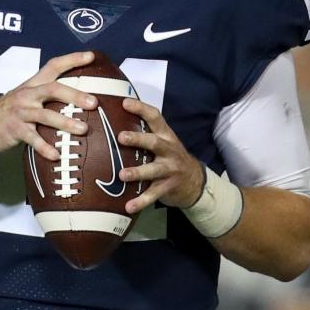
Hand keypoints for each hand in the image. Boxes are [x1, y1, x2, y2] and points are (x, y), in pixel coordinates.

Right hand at [0, 51, 97, 162]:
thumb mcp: (25, 98)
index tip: (91, 56)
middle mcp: (26, 94)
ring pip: (45, 115)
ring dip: (65, 122)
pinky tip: (56, 156)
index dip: (72, 59)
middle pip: (53, 89)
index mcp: (32, 84)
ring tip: (83, 129)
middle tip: (94, 103)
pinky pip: (33, 139)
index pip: (53, 66)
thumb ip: (45, 96)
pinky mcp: (14, 130)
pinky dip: (45, 148)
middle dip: (75, 95)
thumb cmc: (10, 113)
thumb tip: (77, 99)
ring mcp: (20, 112)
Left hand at [117, 97, 204, 214]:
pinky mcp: (168, 187)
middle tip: (121, 137)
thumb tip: (114, 124)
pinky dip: (141, 201)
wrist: (195, 182)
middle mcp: (169, 151)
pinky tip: (128, 207)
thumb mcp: (164, 143)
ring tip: (122, 175)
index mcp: (166, 136)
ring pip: (153, 170)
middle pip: (154, 142)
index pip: (155, 117)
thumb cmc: (171, 158)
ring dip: (137, 172)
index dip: (140, 109)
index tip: (124, 103)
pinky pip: (153, 195)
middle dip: (138, 139)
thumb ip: (146, 134)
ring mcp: (169, 170)